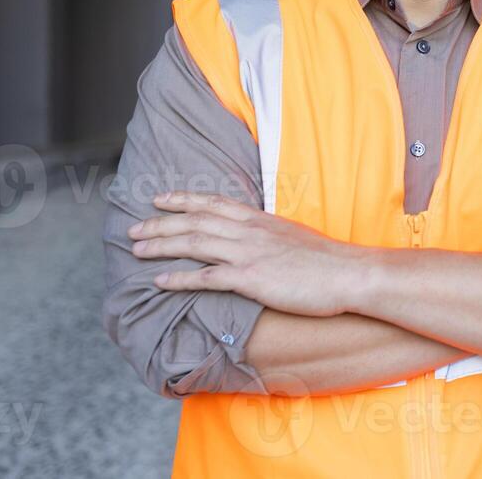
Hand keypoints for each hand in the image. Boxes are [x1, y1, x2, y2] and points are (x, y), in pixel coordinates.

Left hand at [129, 192, 364, 316]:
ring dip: (162, 245)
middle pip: (195, 221)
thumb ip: (268, 235)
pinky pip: (207, 276)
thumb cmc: (326, 260)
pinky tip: (160, 281)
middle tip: (133, 228)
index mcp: (260, 219)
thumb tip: (255, 240)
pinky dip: (180, 277)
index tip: (159, 199)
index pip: (213, 202)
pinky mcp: (251, 278)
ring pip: (194, 243)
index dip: (183, 199)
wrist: (348, 273)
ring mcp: (249, 253)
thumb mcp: (293, 236)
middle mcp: (249, 231)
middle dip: (161, 223)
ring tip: (137, 249)